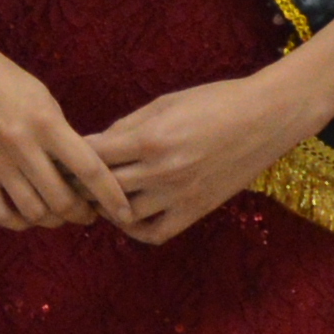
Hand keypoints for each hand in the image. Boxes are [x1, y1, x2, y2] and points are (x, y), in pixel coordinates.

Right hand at [0, 28, 127, 230]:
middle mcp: (21, 144)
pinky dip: (20, 222)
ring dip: (52, 220)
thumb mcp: (43, 99)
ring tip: (59, 215)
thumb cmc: (5, 81)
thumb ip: (62, 135)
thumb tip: (83, 173)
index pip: (89, 169)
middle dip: (81, 214)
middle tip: (87, 214)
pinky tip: (28, 214)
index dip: (111, 196)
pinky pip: (0, 214)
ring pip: (33, 212)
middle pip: (62, 199)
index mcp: (46, 122)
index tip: (125, 212)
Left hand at [84, 71, 316, 245]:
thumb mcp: (165, 102)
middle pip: (102, 188)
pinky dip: (136, 229)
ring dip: (107, 206)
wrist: (266, 117)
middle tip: (74, 179)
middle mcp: (161, 171)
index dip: (74, 156)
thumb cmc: (216, 101)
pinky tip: (130, 215)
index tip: (67, 155)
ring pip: (124, 214)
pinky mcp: (196, 210)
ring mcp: (179, 195)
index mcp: (150, 139)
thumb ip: (128, 125)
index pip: (93, 155)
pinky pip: (155, 233)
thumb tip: (97, 144)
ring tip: (102, 195)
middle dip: (82, 183)